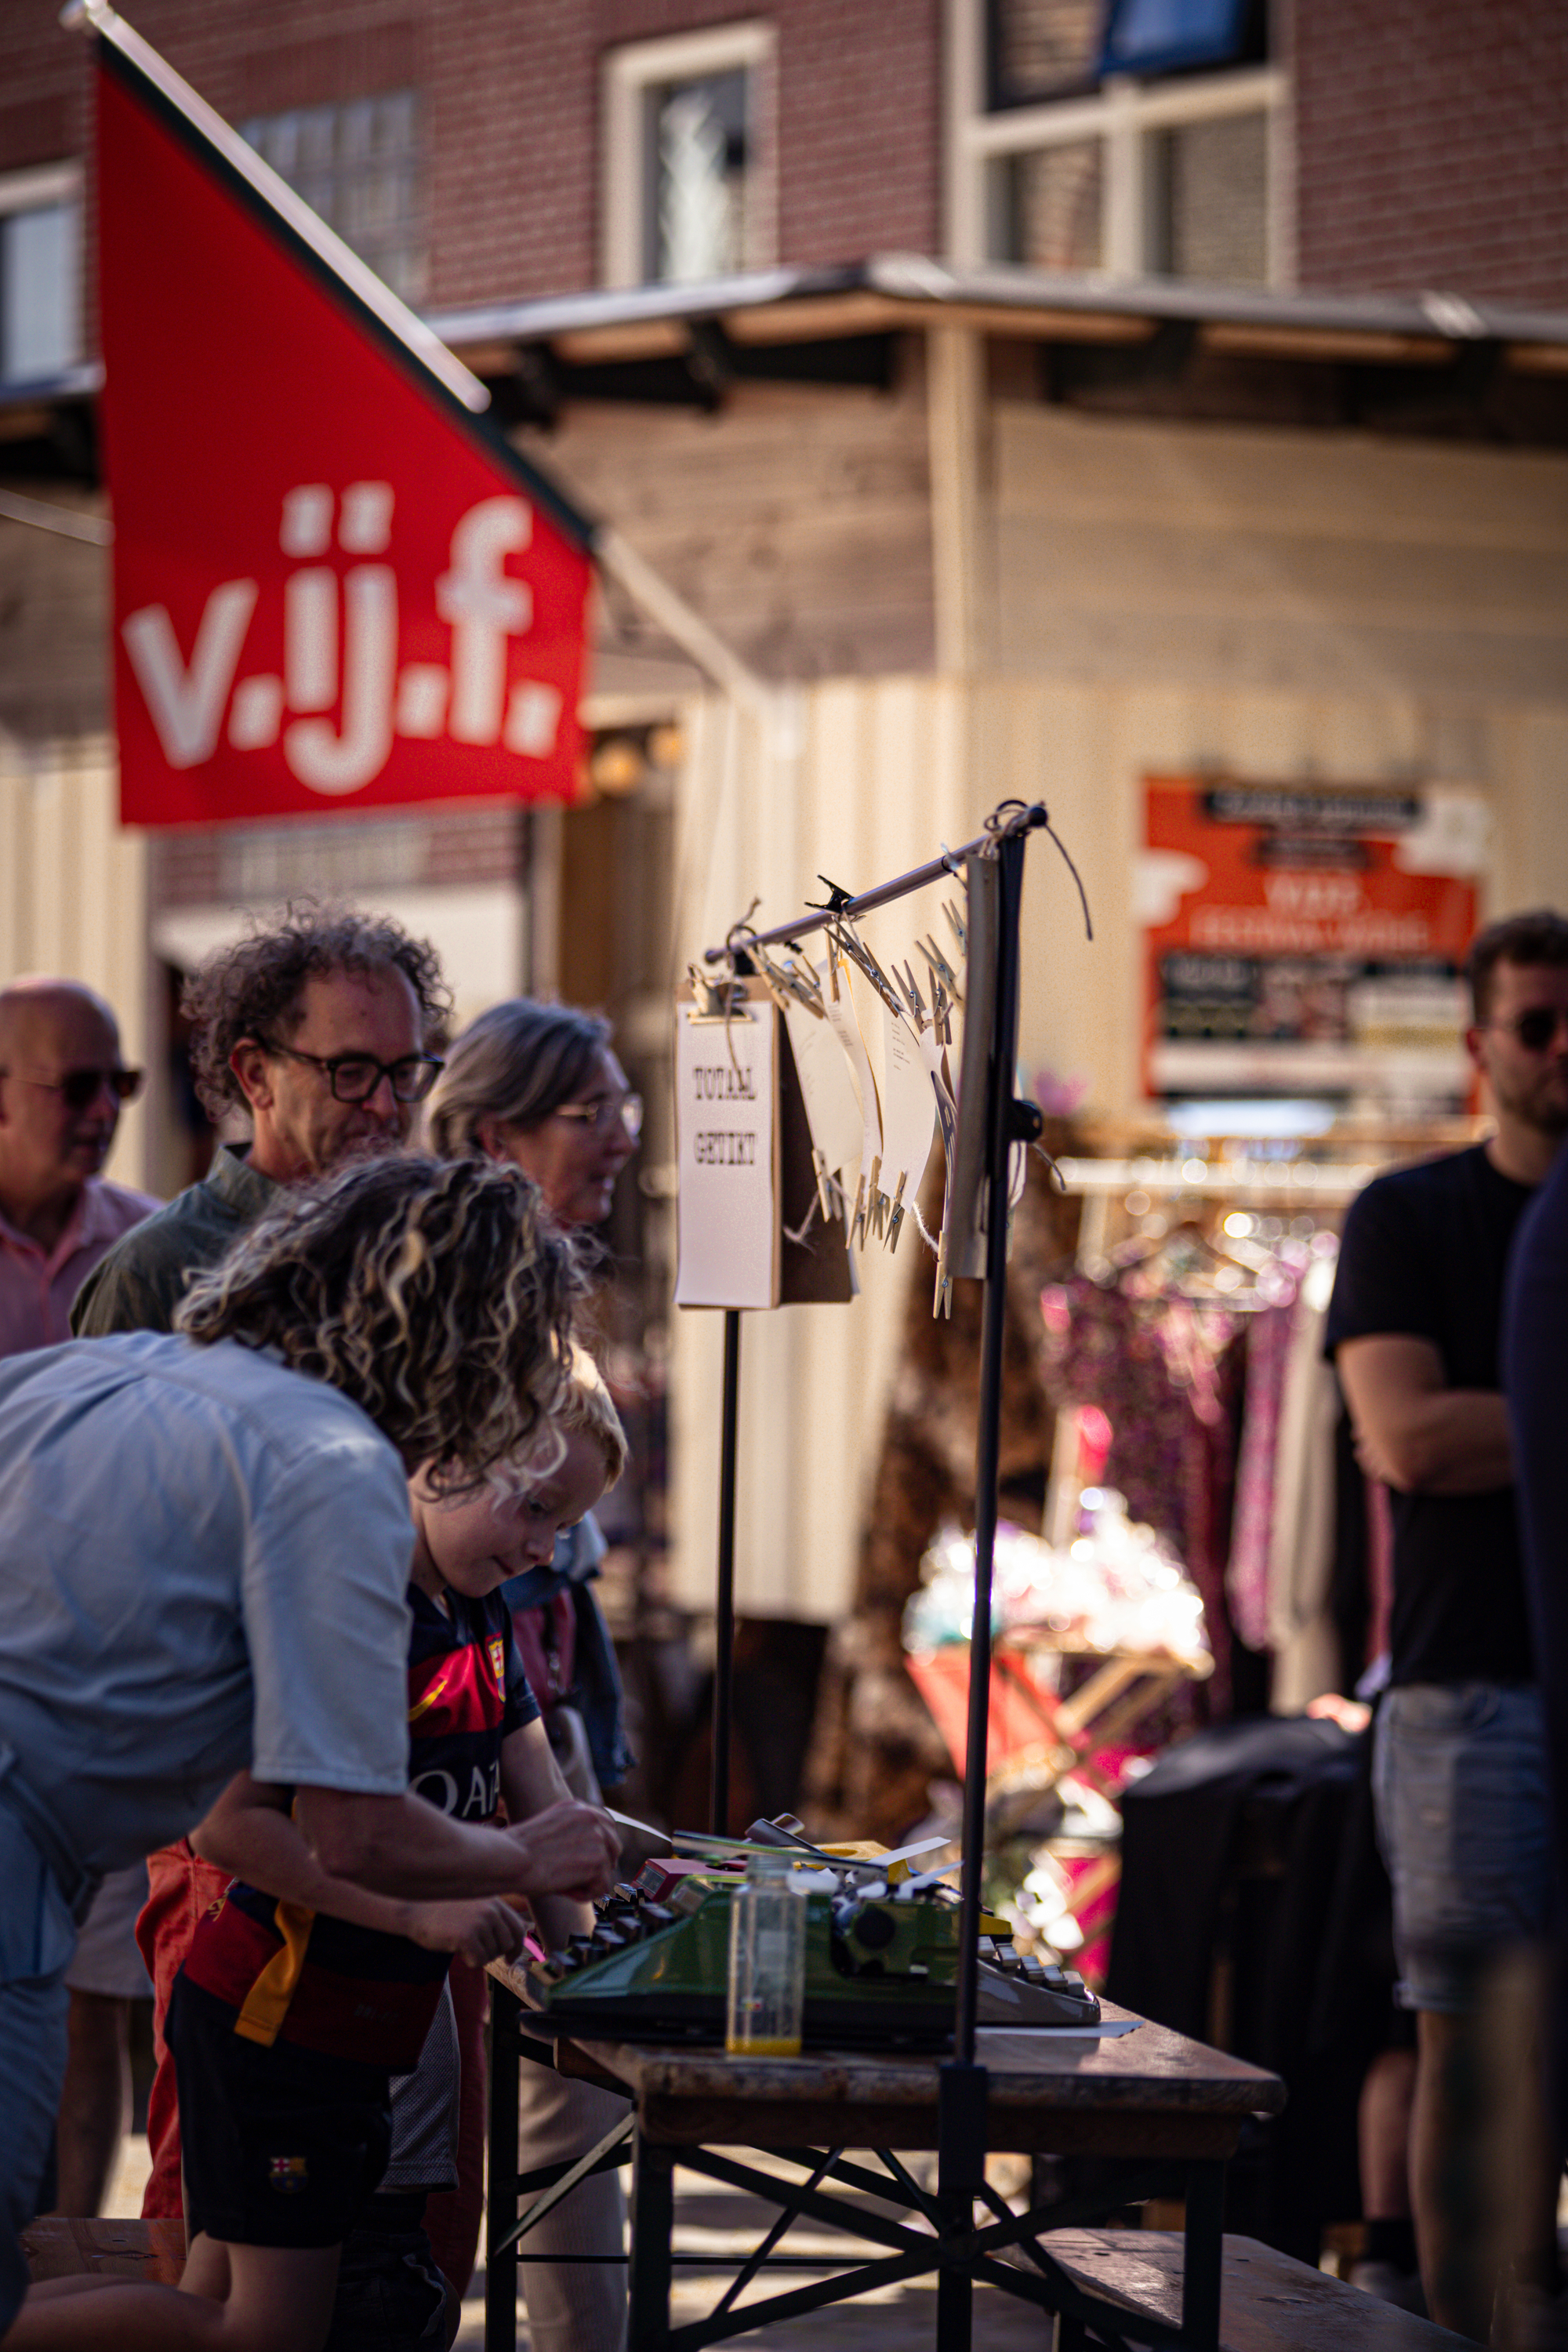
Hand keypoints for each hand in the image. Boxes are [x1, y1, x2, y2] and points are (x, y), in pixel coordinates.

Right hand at [402, 1895, 528, 1967]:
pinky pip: (479, 1961)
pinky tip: (456, 1950)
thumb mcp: (473, 1906)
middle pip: (507, 1944)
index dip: (517, 1947)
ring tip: (461, 1944)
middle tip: (475, 1952)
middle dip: (493, 1954)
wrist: (414, 1910)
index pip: (518, 1927)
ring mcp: (480, 1921)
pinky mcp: (468, 1936)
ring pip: (492, 1955)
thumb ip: (492, 1917)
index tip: (509, 1959)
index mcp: (494, 1900)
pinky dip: (469, 1962)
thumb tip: (511, 1944)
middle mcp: (491, 1909)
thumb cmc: (441, 1910)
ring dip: (478, 1956)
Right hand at [507, 1798, 620, 1900]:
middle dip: (598, 1866)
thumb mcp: (548, 1828)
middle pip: (614, 1847)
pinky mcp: (597, 1860)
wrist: (510, 1858)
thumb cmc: (517, 1850)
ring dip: (587, 1882)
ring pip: (606, 1870)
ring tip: (563, 1884)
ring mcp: (596, 1838)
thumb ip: (570, 1833)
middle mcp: (590, 1818)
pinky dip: (585, 1895)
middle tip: (575, 1878)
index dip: (598, 1849)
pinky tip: (565, 1892)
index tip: (583, 1863)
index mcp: (577, 1807)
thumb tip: (586, 1853)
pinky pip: (602, 1887)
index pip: (605, 1826)